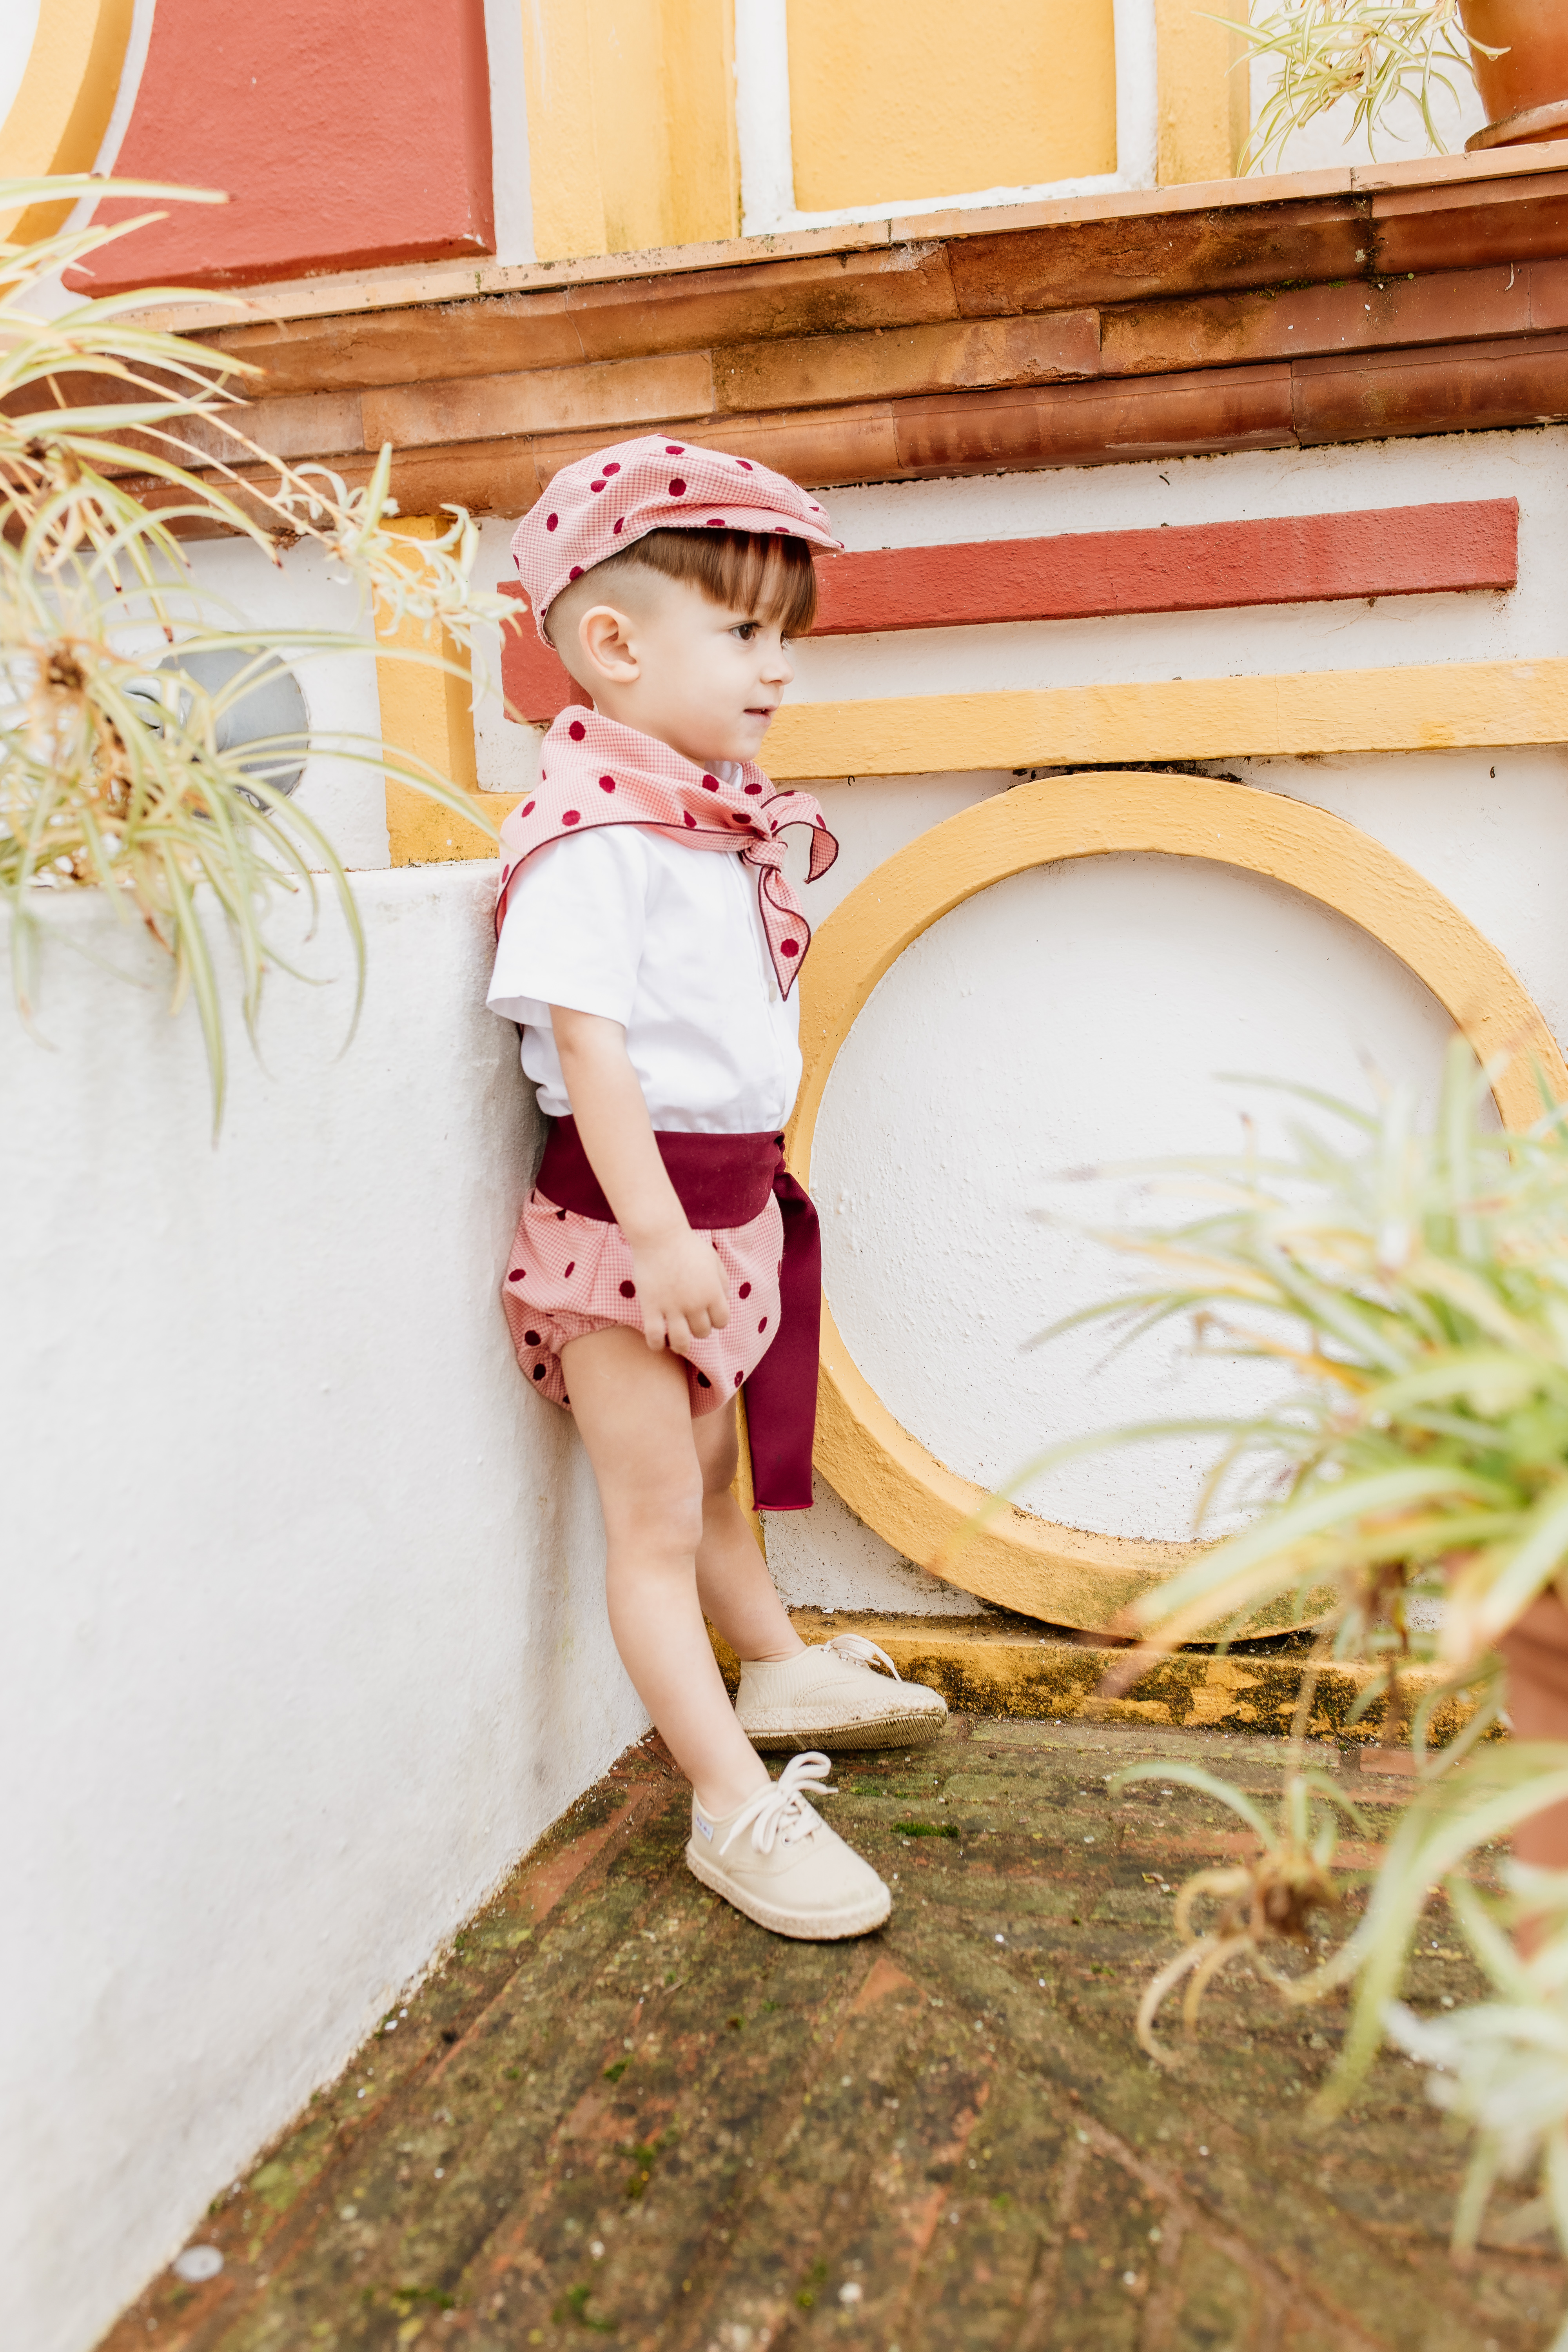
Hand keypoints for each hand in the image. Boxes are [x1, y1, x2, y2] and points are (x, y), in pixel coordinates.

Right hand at [628, 1220, 730, 1354]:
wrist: (659, 1236)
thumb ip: (722, 1281)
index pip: (722, 1322)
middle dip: (698, 1329)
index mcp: (713, 1292)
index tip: (708, 1316)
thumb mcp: (713, 1260)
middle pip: (702, 1332)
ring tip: (677, 1342)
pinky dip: (657, 1345)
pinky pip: (654, 1337)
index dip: (716, 1321)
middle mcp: (695, 1304)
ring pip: (681, 1342)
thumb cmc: (687, 1245)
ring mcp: (672, 1307)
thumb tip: (725, 1300)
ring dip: (681, 1345)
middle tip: (690, 1322)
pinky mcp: (651, 1307)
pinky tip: (658, 1342)